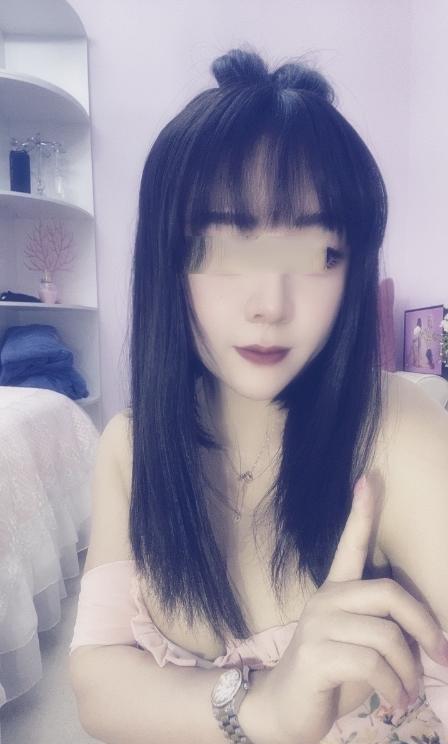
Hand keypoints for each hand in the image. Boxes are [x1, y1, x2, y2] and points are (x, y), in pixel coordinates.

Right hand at [266, 475, 447, 743]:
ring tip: (408, 692)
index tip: (369, 479)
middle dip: (425, 626)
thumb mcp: (362, 648)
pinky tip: (392, 701)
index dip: (361, 513)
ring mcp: (318, 626)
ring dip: (409, 672)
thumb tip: (428, 636)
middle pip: (389, 592)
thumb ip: (386, 631)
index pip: (348, 545)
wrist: (285, 710)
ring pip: (387, 636)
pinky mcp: (316, 656)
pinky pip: (373, 665)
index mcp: (335, 592)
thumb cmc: (331, 674)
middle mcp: (325, 600)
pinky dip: (394, 688)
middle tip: (442, 657)